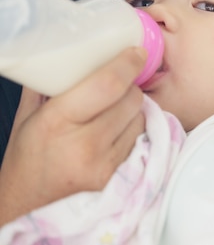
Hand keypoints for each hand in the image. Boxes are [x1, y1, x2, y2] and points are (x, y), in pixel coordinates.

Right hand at [0, 47, 146, 225]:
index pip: (108, 84)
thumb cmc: (28, 158)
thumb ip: (49, 85)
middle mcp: (84, 144)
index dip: (127, 64)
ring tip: (112, 113)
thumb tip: (74, 53)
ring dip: (133, 110)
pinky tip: (116, 133)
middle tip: (117, 86)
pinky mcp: (119, 177)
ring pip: (140, 117)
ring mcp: (105, 164)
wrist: (26, 207)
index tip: (136, 53)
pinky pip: (140, 139)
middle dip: (129, 86)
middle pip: (131, 98)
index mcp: (56, 121)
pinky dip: (133, 130)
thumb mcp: (29, 117)